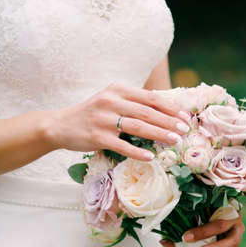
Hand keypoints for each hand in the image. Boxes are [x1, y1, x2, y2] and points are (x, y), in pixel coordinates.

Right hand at [45, 83, 189, 160]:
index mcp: (118, 90)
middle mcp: (111, 101)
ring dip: (158, 134)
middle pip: (146, 112)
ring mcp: (103, 119)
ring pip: (137, 127)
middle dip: (168, 121)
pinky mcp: (97, 137)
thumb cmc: (92, 114)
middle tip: (184, 129)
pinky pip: (121, 145)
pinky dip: (136, 151)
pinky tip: (150, 156)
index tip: (185, 116)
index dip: (169, 107)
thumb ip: (133, 103)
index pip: (149, 97)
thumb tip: (164, 111)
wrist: (61, 125)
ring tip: (174, 140)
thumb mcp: (111, 100)